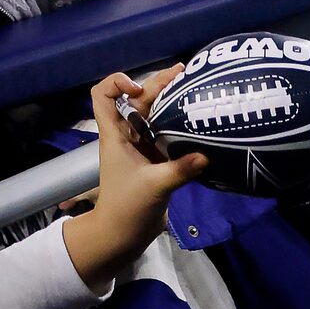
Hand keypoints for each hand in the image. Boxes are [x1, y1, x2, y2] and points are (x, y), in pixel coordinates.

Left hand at [61, 70, 207, 292]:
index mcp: (115, 135)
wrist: (123, 236)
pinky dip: (181, 125)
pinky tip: (201, 122)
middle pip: (138, 100)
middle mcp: (127, 136)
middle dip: (158, 84)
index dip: (117, 83)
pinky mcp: (156, 161)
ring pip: (155, 115)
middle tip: (184, 72)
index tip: (139, 88)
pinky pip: (168, 134)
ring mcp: (142, 147)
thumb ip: (180, 170)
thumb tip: (206, 156)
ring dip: (172, 101)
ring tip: (196, 88)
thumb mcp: (154, 186)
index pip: (102, 96)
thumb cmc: (127, 207)